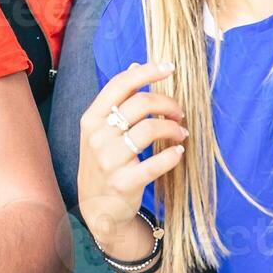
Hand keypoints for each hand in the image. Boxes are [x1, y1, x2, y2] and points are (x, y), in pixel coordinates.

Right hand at [77, 62, 185, 257]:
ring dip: (173, 128)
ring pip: (150, 129)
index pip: (120, 84)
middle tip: (179, 113)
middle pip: (140, 104)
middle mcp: (97, 136)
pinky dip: (172, 155)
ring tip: (180, 133)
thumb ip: (117, 100)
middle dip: (167, 103)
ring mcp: (109, 160)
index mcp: (91, 118)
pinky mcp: (123, 183)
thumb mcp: (100, 129)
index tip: (169, 67)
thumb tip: (136, 65)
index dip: (147, 72)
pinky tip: (178, 153)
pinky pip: (156, 163)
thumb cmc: (103, 162)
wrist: (96, 208)